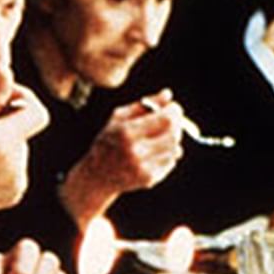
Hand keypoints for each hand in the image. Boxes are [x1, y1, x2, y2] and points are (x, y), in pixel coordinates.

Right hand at [0, 83, 48, 252]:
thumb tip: (6, 74)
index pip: (37, 111)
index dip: (22, 97)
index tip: (2, 96)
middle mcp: (14, 167)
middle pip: (24, 128)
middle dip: (2, 120)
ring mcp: (16, 183)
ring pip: (18, 145)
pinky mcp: (13, 194)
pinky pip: (14, 165)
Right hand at [59, 89, 182, 229]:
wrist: (97, 176)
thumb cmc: (108, 141)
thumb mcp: (119, 118)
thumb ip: (144, 104)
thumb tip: (167, 93)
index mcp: (126, 132)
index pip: (166, 119)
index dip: (174, 111)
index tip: (173, 107)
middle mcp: (135, 151)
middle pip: (174, 134)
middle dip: (177, 124)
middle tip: (172, 120)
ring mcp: (143, 168)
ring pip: (175, 148)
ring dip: (173, 139)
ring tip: (161, 136)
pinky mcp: (149, 179)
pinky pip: (171, 162)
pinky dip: (168, 154)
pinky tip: (156, 152)